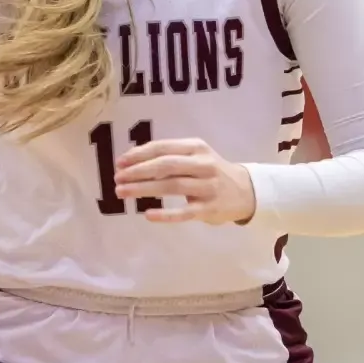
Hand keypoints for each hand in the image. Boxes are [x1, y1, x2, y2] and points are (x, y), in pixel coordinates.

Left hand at [113, 138, 256, 224]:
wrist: (246, 191)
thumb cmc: (212, 172)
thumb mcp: (196, 156)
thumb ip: (171, 156)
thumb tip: (132, 161)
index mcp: (197, 148)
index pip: (163, 148)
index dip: (139, 154)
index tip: (120, 163)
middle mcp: (203, 165)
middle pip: (166, 166)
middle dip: (138, 171)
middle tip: (117, 178)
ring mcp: (207, 187)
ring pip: (172, 186)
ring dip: (144, 189)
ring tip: (123, 192)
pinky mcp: (209, 209)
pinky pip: (184, 213)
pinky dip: (166, 214)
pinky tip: (148, 214)